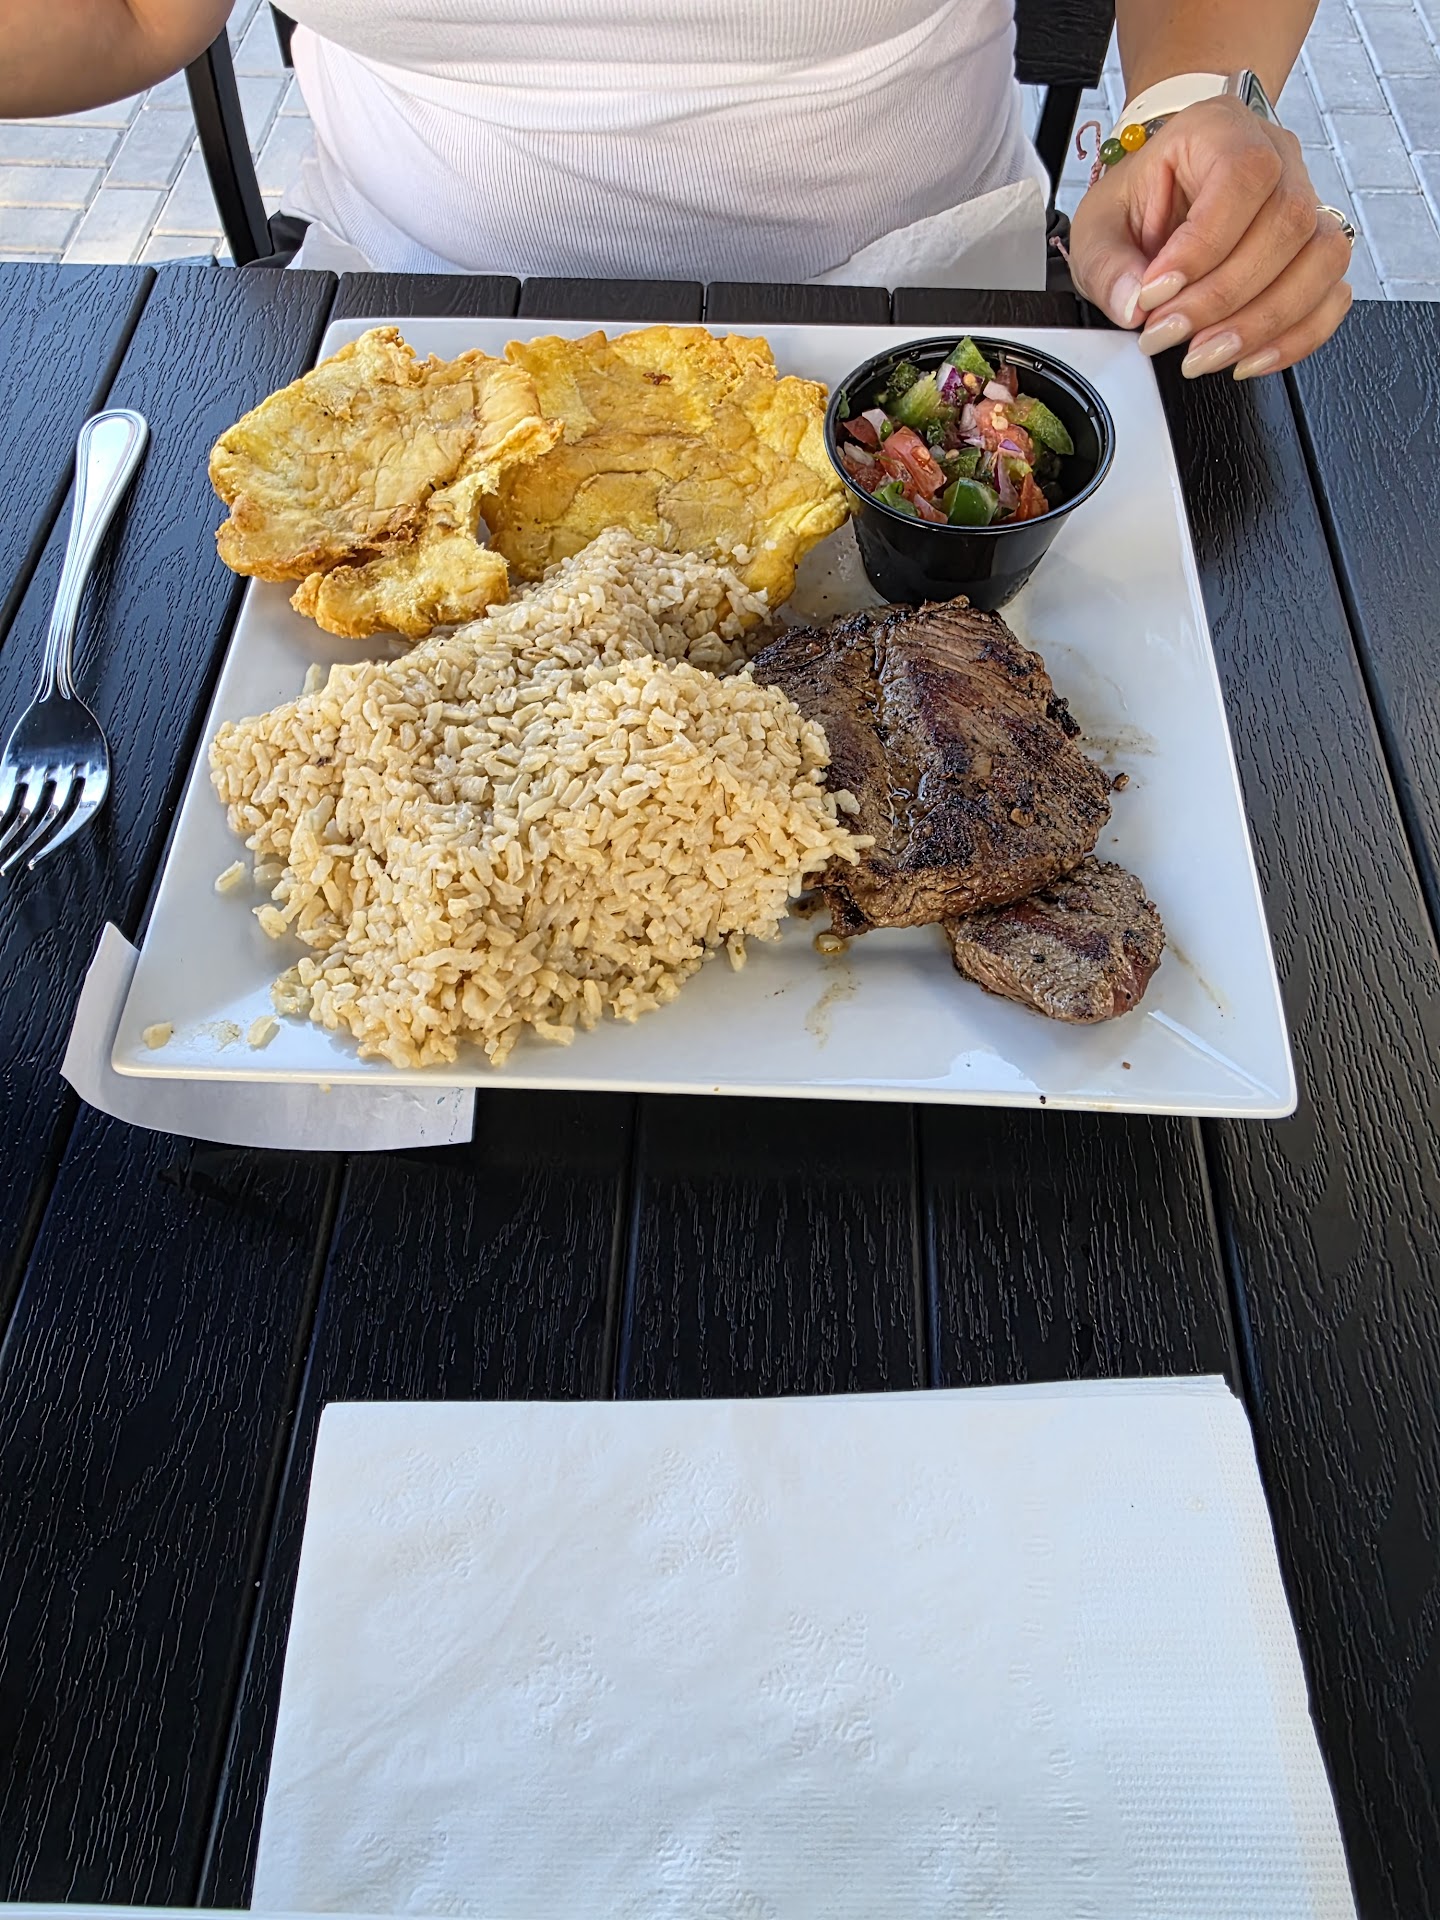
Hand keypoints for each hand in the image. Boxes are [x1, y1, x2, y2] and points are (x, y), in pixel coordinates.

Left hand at [1067, 95, 1353, 378]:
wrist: (1164, 197)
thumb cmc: (1139, 200)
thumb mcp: (1100, 228)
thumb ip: (1109, 266)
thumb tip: (1134, 306)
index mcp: (1221, 130)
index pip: (1241, 176)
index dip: (1202, 246)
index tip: (1156, 292)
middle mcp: (1278, 157)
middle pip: (1287, 225)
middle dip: (1222, 298)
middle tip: (1168, 334)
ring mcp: (1308, 202)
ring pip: (1323, 260)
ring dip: (1263, 322)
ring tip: (1205, 354)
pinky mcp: (1316, 251)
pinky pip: (1333, 295)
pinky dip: (1296, 336)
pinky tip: (1248, 358)